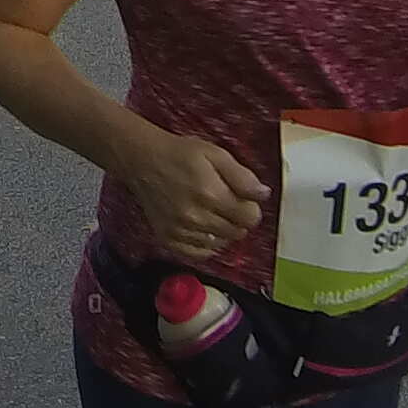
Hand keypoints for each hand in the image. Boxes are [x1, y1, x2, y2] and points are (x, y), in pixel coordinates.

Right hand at [121, 130, 267, 263]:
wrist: (143, 160)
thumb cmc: (180, 154)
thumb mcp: (216, 154)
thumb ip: (242, 176)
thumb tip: (263, 194)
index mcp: (210, 194)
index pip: (249, 218)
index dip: (252, 208)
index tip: (245, 200)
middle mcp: (195, 216)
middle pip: (236, 233)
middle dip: (238, 219)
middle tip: (227, 203)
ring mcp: (179, 230)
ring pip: (219, 244)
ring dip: (223, 232)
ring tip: (213, 213)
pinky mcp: (167, 238)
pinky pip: (198, 254)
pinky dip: (206, 245)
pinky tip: (204, 230)